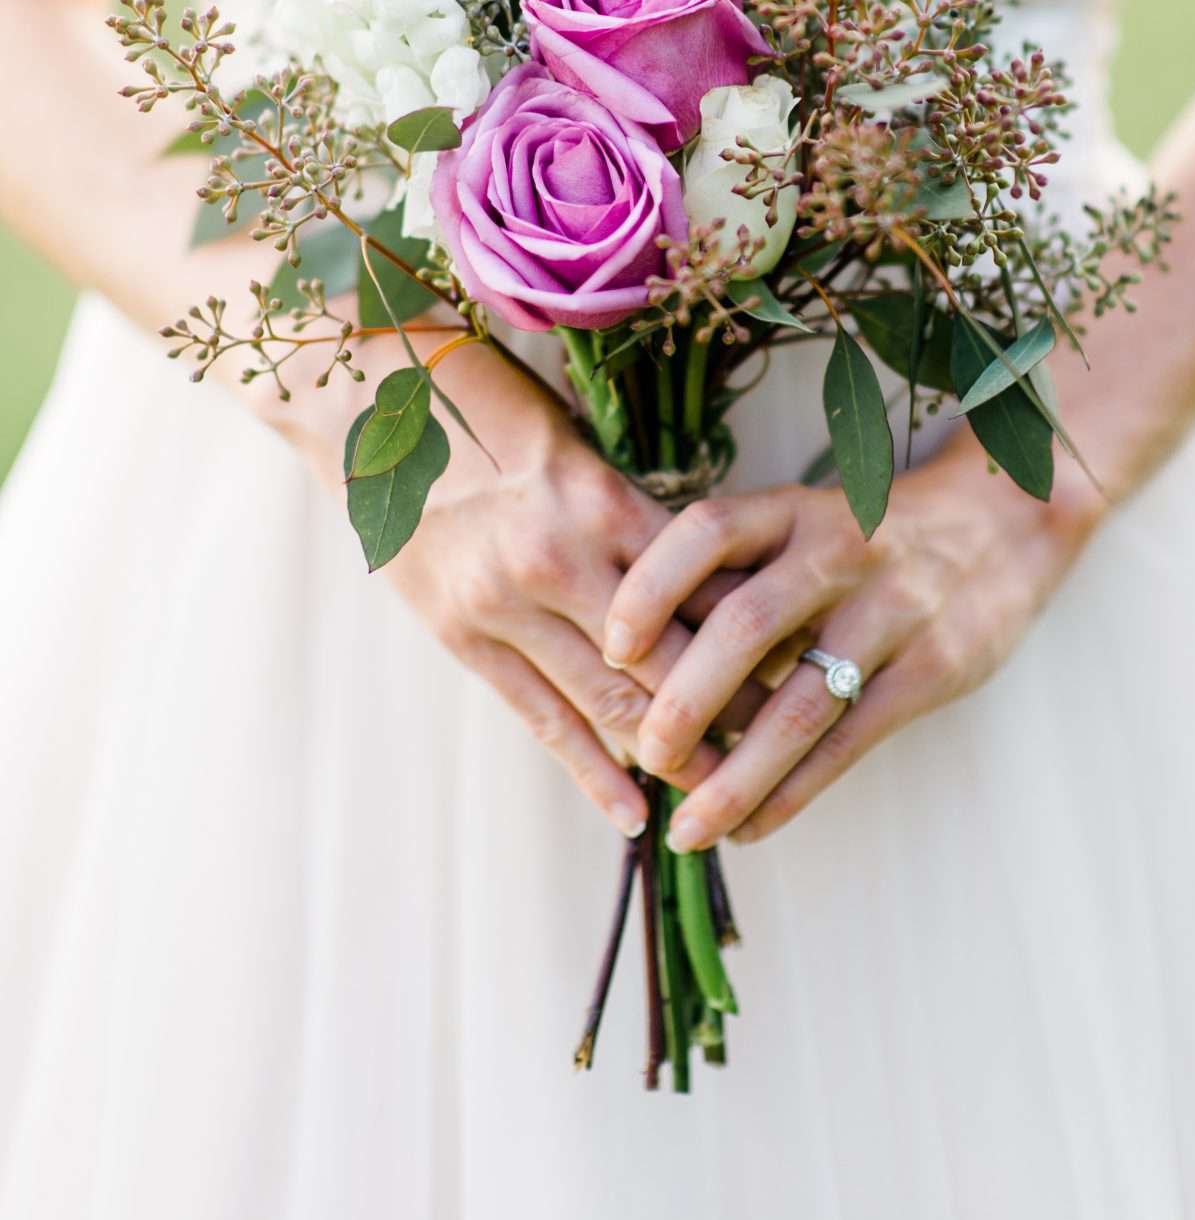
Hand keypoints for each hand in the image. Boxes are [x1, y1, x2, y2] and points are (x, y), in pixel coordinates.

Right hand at [377, 338, 763, 839]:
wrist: (366, 413)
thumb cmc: (486, 406)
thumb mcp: (576, 441)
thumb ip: (634, 514)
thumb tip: (713, 580)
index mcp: (601, 500)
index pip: (702, 589)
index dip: (756, 640)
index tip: (804, 672)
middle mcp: (557, 560)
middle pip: (666, 658)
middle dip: (729, 710)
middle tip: (783, 748)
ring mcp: (503, 606)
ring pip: (607, 701)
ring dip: (670, 753)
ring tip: (725, 792)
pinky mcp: (461, 637)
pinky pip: (539, 718)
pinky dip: (591, 772)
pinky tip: (633, 814)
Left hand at [602, 438, 1100, 850]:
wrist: (1003, 523)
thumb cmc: (871, 533)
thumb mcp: (806, 521)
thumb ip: (739, 571)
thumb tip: (633, 644)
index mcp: (793, 510)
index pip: (707, 531)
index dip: (651, 586)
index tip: (609, 644)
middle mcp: (837, 552)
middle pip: (745, 624)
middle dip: (684, 699)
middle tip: (643, 755)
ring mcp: (889, 612)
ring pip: (799, 704)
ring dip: (735, 775)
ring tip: (686, 828)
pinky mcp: (931, 669)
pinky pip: (849, 743)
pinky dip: (793, 792)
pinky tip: (750, 826)